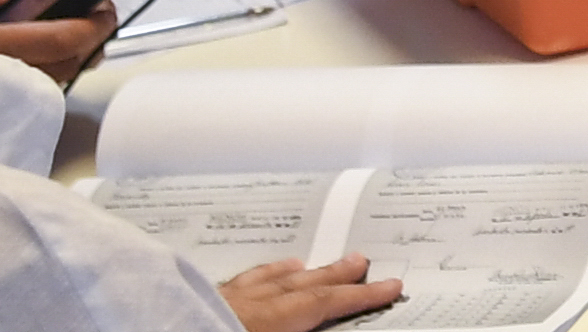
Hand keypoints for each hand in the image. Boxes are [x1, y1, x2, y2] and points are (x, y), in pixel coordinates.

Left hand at [222, 256, 404, 331]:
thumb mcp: (274, 329)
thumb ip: (304, 325)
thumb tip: (332, 323)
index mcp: (268, 319)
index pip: (323, 303)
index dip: (359, 296)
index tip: (389, 286)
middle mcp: (247, 303)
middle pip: (298, 284)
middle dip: (332, 274)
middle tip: (358, 262)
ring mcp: (220, 300)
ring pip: (261, 278)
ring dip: (288, 272)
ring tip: (303, 264)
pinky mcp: (198, 301)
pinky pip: (231, 284)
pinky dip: (249, 278)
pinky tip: (247, 278)